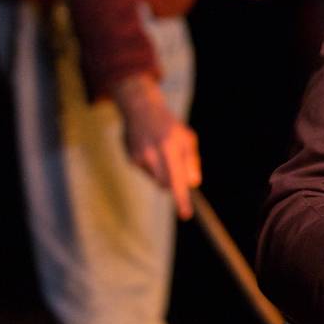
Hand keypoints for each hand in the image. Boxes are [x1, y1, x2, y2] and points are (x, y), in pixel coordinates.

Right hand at [111, 74, 200, 218]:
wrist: (141, 108)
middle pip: (165, 184)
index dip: (181, 198)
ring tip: (161, 151)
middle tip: (176, 167)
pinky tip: (150, 149)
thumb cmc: (169, 126)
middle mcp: (151, 153)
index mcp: (169, 147)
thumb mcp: (187, 138)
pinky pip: (146, 172)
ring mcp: (138, 157)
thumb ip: (191, 161)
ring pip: (156, 179)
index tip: (185, 215)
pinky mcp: (130, 159)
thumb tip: (193, 184)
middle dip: (173, 183)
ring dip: (162, 172)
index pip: (176, 178)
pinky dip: (152, 166)